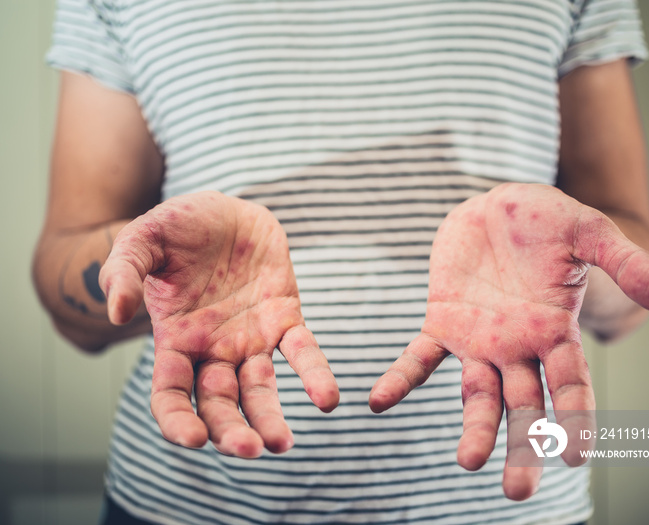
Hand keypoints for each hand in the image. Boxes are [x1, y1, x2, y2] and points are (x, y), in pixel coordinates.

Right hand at [99, 191, 338, 457]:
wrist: (223, 209)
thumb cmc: (178, 227)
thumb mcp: (143, 240)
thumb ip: (124, 272)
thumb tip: (117, 313)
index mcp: (175, 340)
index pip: (170, 394)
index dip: (177, 421)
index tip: (192, 439)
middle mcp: (213, 349)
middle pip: (218, 403)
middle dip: (230, 431)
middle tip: (249, 450)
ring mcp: (250, 337)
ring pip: (259, 389)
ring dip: (270, 418)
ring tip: (281, 444)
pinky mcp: (284, 317)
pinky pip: (302, 351)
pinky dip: (314, 375)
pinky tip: (327, 399)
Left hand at [369, 183, 648, 498]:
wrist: (495, 204)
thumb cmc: (546, 220)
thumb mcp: (588, 232)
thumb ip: (625, 263)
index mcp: (555, 332)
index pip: (570, 385)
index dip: (574, 418)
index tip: (574, 454)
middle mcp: (518, 347)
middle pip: (523, 406)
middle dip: (523, 446)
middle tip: (517, 490)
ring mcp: (478, 340)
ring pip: (476, 395)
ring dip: (473, 429)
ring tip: (468, 462)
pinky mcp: (442, 322)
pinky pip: (419, 358)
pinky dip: (400, 380)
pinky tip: (379, 402)